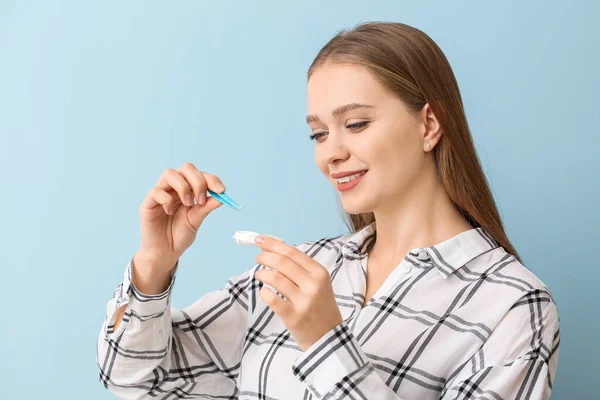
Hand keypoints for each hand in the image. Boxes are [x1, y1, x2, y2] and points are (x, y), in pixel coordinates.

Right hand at [137, 162, 225, 273]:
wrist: (166, 252)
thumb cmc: (179, 235)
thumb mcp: (197, 220)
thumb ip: (206, 208)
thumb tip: (221, 197)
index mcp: (187, 189)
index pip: (199, 175)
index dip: (211, 179)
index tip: (221, 191)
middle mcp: (173, 187)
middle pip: (186, 168)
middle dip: (198, 181)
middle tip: (201, 200)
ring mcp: (160, 193)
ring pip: (169, 174)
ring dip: (183, 187)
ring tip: (188, 204)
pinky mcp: (148, 203)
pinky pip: (156, 191)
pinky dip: (167, 199)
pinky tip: (170, 212)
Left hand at [253, 236, 343, 351]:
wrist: (329, 337)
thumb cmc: (319, 306)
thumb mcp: (317, 283)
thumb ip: (297, 267)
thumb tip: (270, 248)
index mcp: (319, 273)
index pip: (292, 252)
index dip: (273, 244)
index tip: (258, 239)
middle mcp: (313, 285)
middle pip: (282, 263)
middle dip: (265, 257)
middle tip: (257, 258)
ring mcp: (304, 301)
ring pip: (275, 278)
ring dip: (262, 273)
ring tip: (260, 275)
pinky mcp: (293, 316)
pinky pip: (271, 299)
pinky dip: (264, 292)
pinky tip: (265, 292)